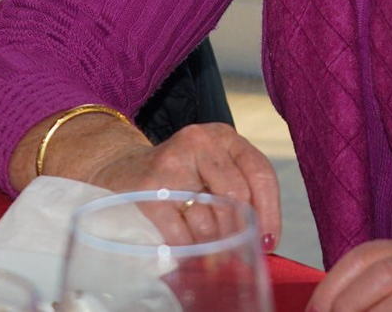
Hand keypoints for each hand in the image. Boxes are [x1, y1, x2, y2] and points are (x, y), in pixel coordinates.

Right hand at [83, 122, 281, 249]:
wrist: (121, 171)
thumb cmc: (178, 178)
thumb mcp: (212, 169)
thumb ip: (239, 191)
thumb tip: (264, 241)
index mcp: (223, 137)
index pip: (260, 171)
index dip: (270, 211)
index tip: (270, 241)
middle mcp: (199, 142)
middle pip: (236, 196)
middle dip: (238, 232)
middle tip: (236, 254)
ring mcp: (172, 163)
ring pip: (209, 220)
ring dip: (212, 246)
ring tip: (207, 252)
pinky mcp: (149, 189)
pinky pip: (181, 234)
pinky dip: (188, 250)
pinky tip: (187, 251)